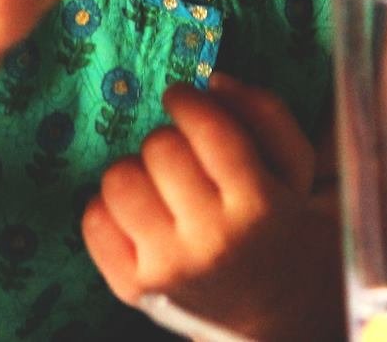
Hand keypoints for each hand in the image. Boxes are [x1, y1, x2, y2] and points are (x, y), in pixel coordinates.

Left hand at [82, 74, 343, 340]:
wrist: (272, 304)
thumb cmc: (274, 220)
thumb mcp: (292, 166)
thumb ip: (264, 112)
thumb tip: (211, 82)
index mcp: (258, 204)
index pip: (209, 130)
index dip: (187, 100)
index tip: (180, 97)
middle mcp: (213, 240)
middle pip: (160, 149)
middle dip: (166, 138)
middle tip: (178, 151)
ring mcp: (168, 268)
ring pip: (119, 180)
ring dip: (135, 170)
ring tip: (156, 183)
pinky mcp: (132, 287)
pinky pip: (94, 220)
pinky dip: (109, 206)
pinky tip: (137, 212)